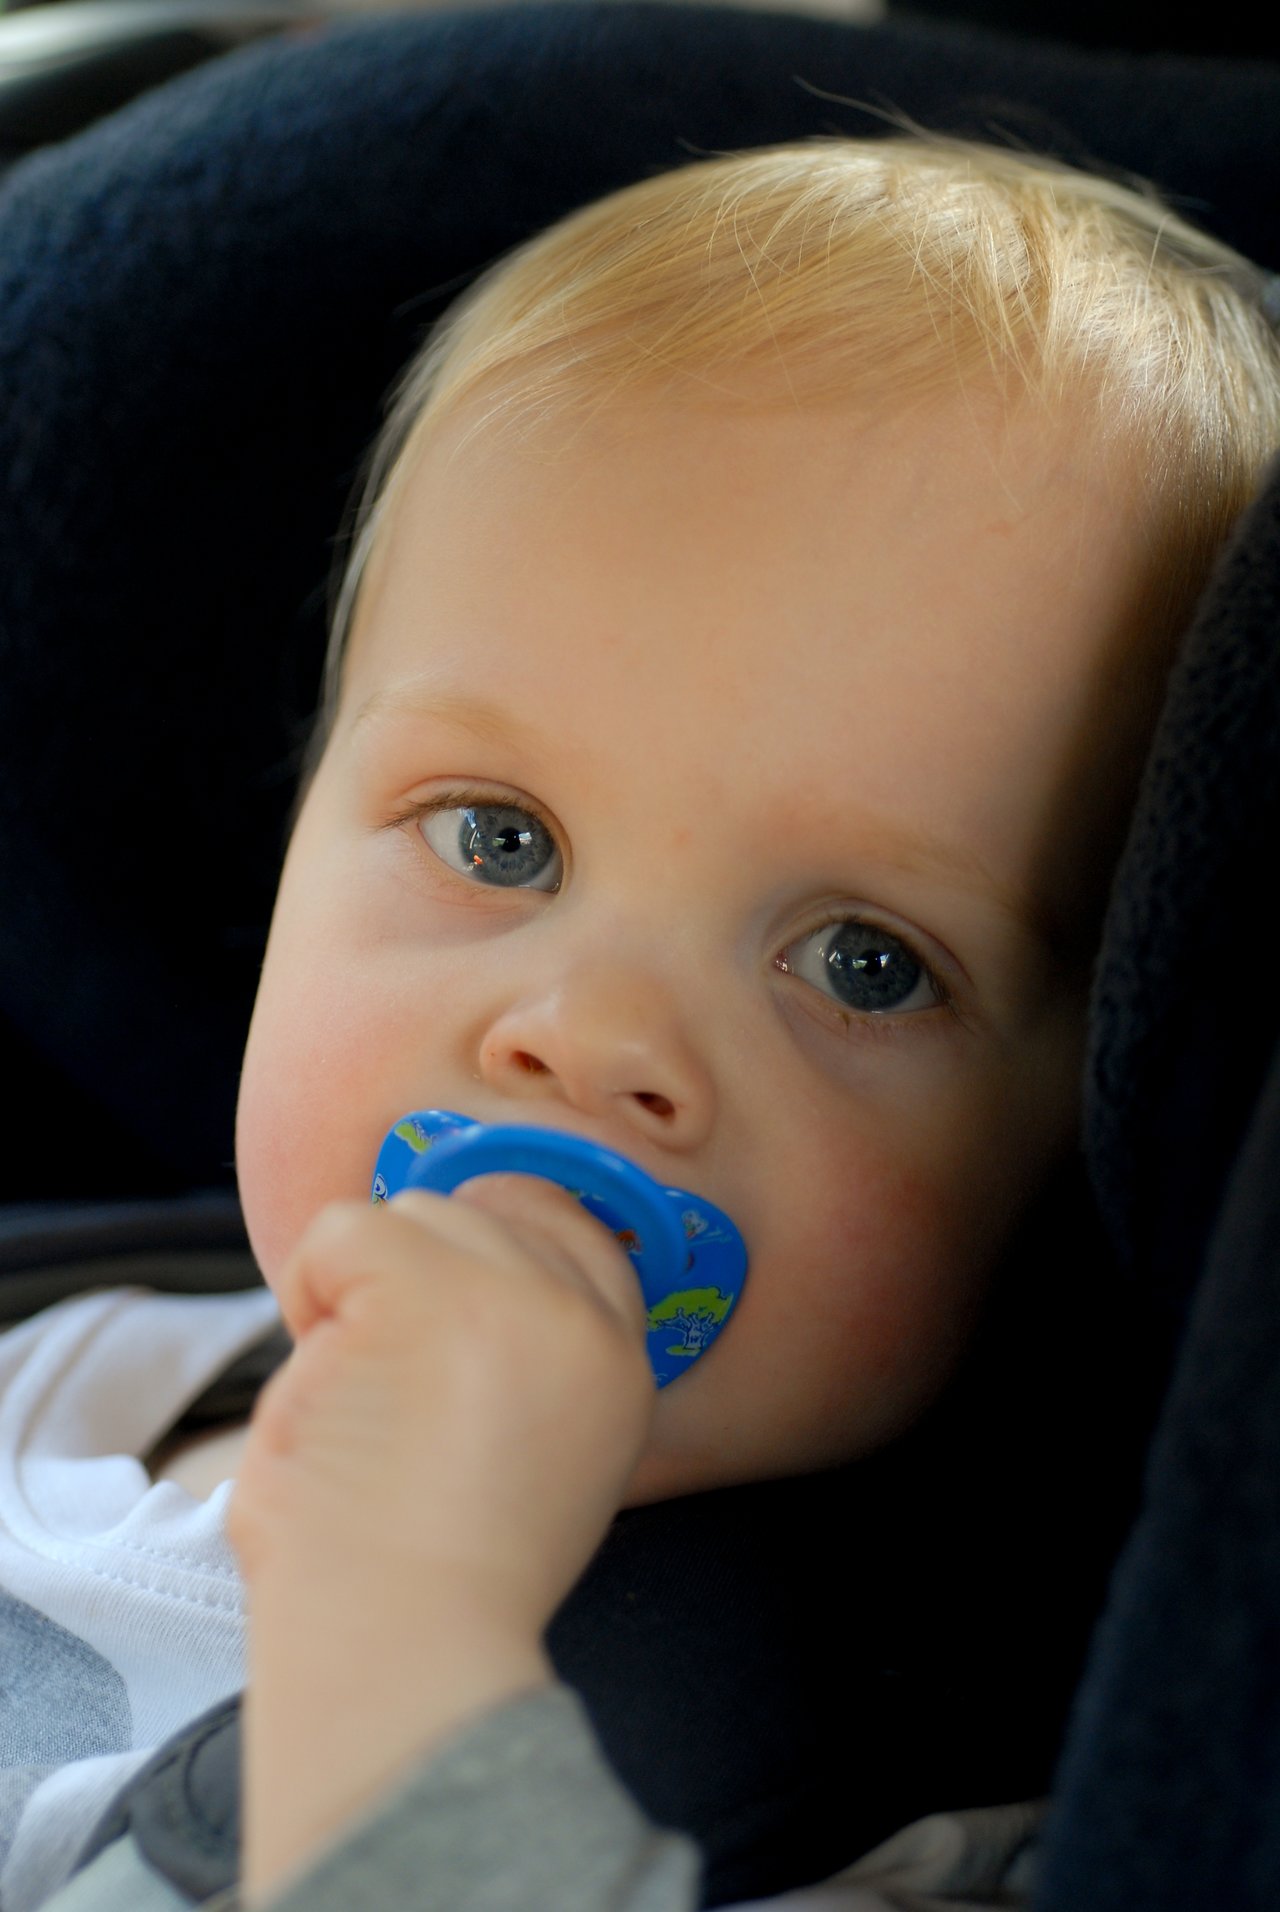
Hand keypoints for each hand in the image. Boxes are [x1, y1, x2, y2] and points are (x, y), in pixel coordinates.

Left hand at [228, 1176, 653, 1902]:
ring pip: (406, 1217)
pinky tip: (329, 1383)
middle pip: (481, 1211)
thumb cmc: (437, 1584)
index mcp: (617, 1363)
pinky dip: (309, 1293)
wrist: (404, 1647)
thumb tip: (452, 1288)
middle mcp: (579, 1314)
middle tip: (390, 1392)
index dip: (489, 1243)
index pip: (571, 1225)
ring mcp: (507, 1290)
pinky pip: (337, 1233)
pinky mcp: (421, 1285)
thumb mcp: (540, 1462)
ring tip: (365, 1403)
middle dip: (412, 1280)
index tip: (433, 1306)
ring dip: (357, 1296)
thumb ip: (528, 1364)